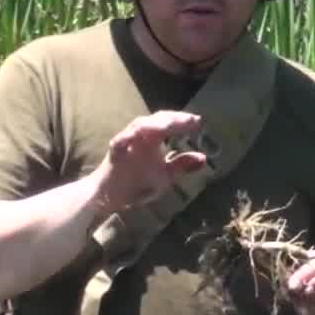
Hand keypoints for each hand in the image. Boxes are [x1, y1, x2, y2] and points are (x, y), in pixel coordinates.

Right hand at [89, 111, 208, 214]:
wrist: (110, 196)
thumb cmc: (137, 182)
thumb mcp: (165, 175)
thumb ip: (181, 165)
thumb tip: (203, 158)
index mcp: (152, 139)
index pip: (169, 124)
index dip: (183, 121)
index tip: (199, 122)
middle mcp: (140, 136)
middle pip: (157, 120)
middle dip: (174, 118)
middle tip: (191, 120)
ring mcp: (126, 141)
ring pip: (140, 125)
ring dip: (155, 124)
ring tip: (170, 124)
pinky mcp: (114, 151)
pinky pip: (121, 140)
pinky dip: (129, 136)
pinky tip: (140, 134)